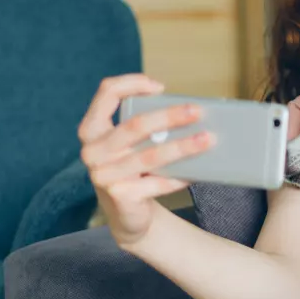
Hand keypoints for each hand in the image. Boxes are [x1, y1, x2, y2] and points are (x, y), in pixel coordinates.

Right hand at [78, 74, 214, 250]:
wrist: (126, 214)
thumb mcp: (129, 144)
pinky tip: (196, 172)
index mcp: (92, 130)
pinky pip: (157, 183)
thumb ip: (144, 126)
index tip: (160, 87)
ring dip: (183, 147)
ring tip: (207, 139)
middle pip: (135, 126)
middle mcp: (92, 151)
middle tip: (196, 111)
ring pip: (151, 156)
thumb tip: (188, 111)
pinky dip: (179, 177)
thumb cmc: (132, 169)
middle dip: (169, 116)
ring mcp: (104, 175)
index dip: (132, 84)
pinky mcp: (120, 196)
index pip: (106, 94)